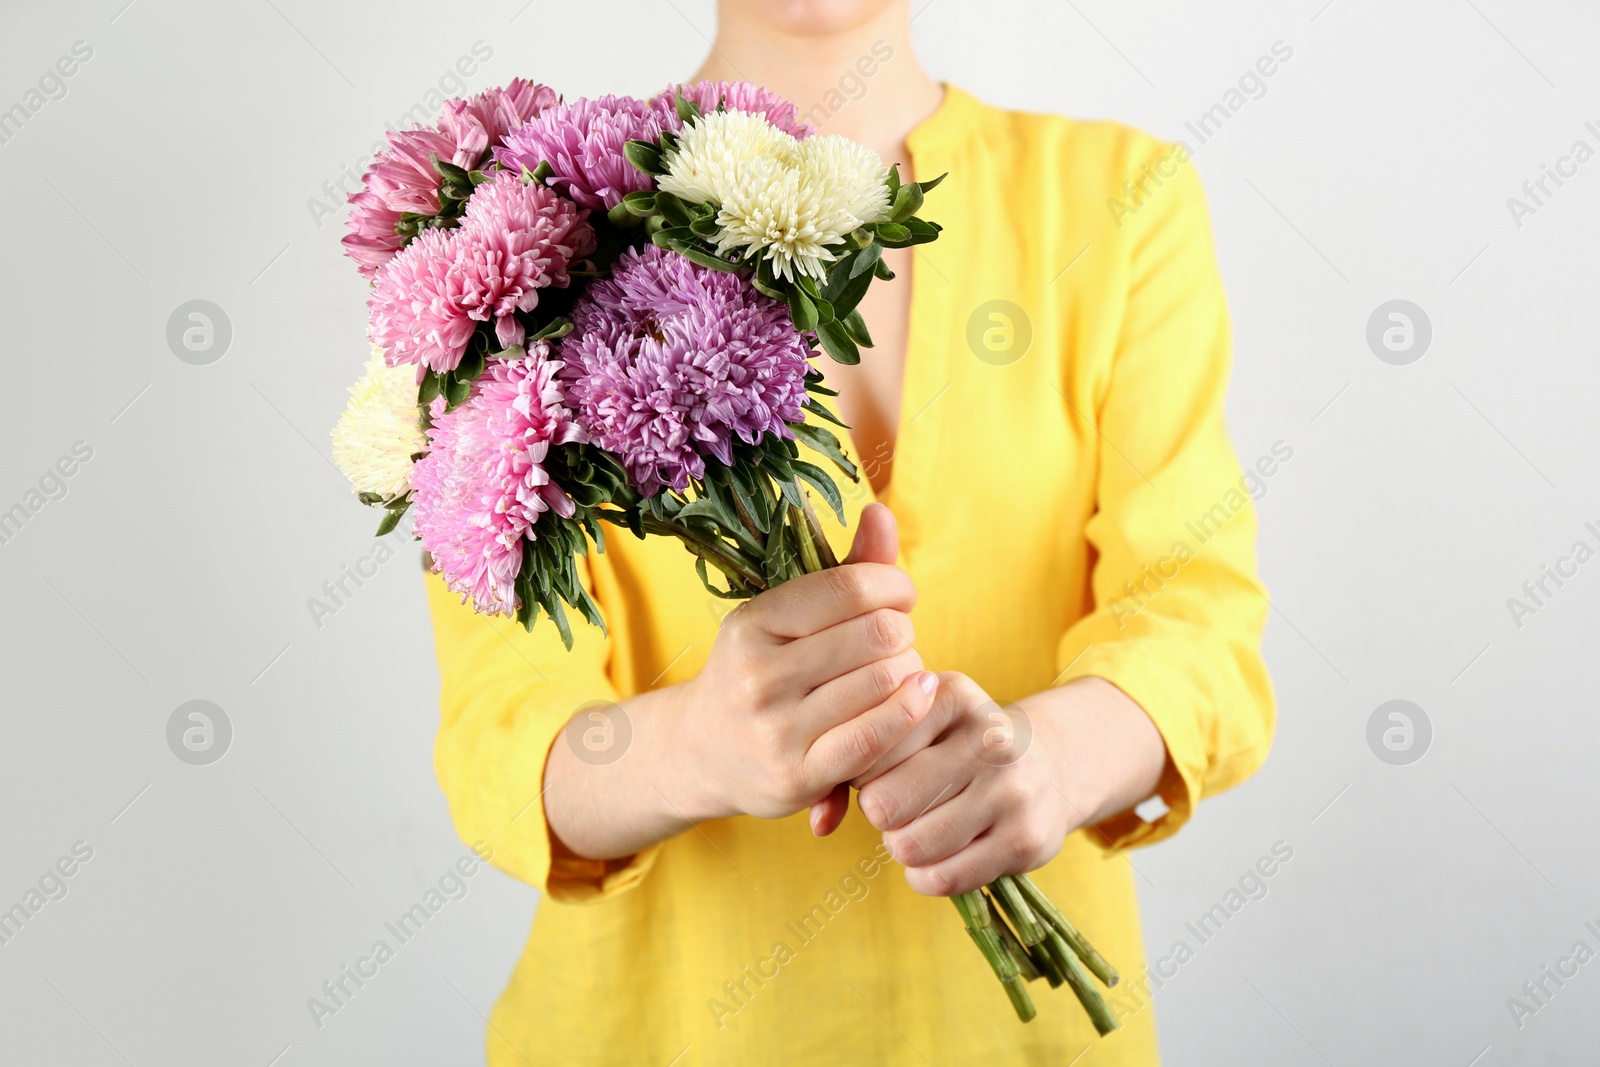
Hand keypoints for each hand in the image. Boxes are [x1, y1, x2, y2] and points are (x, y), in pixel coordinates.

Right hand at [669, 504, 937, 821]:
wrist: (704, 754)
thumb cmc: (762, 671)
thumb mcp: (786, 617)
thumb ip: (845, 568)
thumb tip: (881, 511)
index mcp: (752, 623)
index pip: (850, 587)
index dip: (894, 585)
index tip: (900, 597)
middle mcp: (757, 675)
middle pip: (876, 634)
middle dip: (903, 632)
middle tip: (899, 640)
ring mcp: (775, 729)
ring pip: (883, 682)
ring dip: (909, 672)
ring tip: (900, 672)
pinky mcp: (798, 776)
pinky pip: (876, 737)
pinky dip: (910, 711)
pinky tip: (919, 696)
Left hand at [849, 673, 1166, 895]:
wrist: (1047, 767)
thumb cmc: (953, 748)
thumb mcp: (914, 726)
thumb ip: (856, 756)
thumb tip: (819, 822)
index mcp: (951, 695)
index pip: (866, 750)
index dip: (860, 771)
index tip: (878, 769)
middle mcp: (989, 736)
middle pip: (884, 803)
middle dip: (878, 813)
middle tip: (894, 806)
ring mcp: (1013, 789)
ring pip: (910, 845)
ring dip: (901, 847)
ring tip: (916, 829)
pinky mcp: (1026, 839)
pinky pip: (943, 879)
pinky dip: (925, 876)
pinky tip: (936, 856)